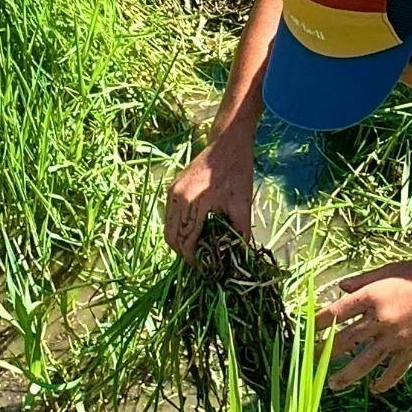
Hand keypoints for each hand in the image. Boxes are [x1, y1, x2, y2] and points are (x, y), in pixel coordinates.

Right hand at [162, 141, 255, 259]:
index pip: (186, 240)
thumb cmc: (237, 172)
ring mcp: (172, 192)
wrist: (227, 144)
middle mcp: (177, 198)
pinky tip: (192, 231)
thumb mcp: (243, 205)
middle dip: (183, 252)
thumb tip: (237, 256)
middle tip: (199, 259)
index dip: (192, 258)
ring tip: (196, 247)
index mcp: (194, 203)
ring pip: (168, 227)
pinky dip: (177, 227)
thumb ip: (239, 233)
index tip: (203, 267)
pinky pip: (169, 215)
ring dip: (178, 241)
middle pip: (172, 237)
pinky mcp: (172, 187)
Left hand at [320, 263, 411, 394]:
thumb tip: (340, 288)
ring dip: (346, 376)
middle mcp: (381, 319)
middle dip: (324, 354)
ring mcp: (397, 338)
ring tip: (333, 385)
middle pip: (345, 341)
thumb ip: (362, 281)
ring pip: (365, 362)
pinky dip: (384, 382)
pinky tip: (374, 389)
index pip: (336, 313)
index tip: (304, 331)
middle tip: (310, 363)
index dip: (317, 323)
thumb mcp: (388, 270)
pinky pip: (395, 371)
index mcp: (372, 296)